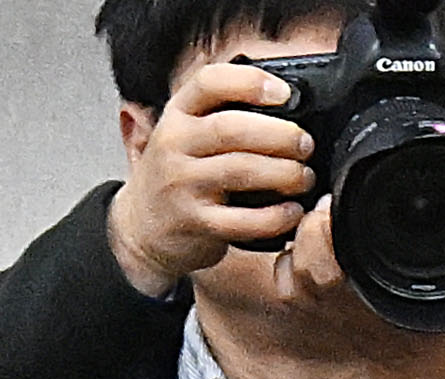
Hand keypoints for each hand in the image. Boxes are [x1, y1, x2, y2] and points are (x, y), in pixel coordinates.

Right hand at [108, 55, 317, 298]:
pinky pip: (241, 219)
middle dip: (280, 135)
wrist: (140, 230)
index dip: (250, 82)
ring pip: (240, 170)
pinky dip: (274, 217)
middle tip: (305, 145)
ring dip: (284, 173)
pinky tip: (290, 212)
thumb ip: (223, 113)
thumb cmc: (177, 176)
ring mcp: (181, 185)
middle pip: (232, 128)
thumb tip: (289, 104)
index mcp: (178, 114)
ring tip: (303, 177)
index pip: (210, 82)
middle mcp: (174, 144)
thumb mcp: (187, 133)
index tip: (284, 94)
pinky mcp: (193, 222)